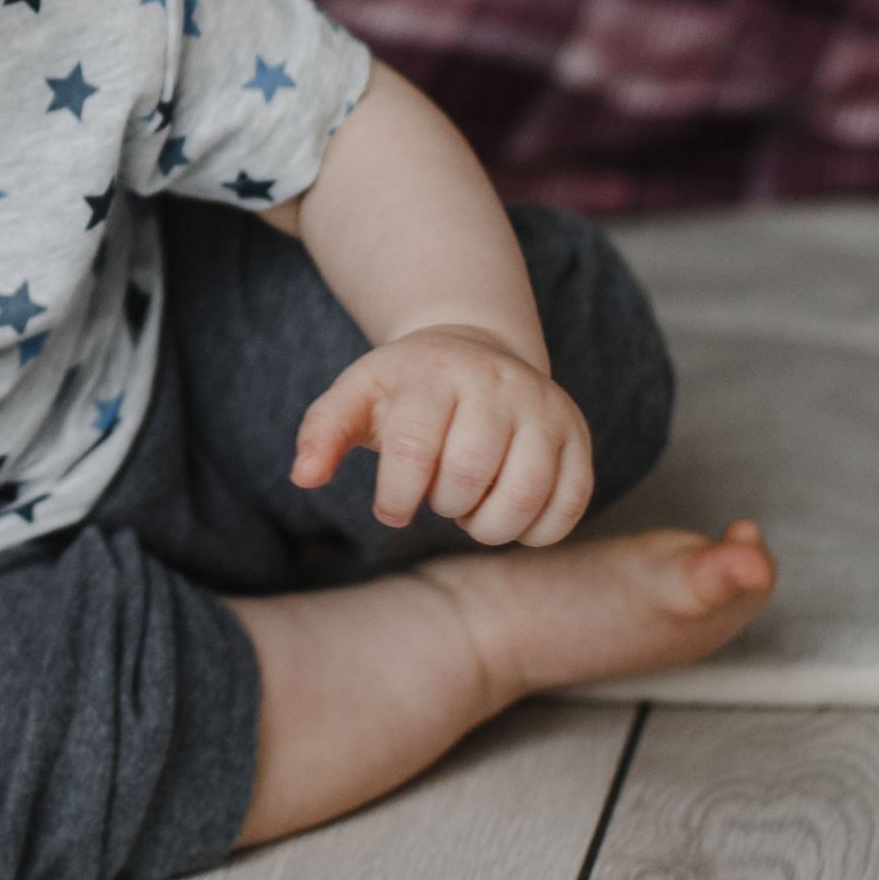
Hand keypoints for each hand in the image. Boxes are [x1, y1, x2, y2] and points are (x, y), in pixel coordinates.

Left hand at [292, 323, 593, 546]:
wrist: (476, 349)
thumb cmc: (407, 388)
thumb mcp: (358, 395)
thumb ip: (323, 431)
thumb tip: (301, 477)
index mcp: (434, 371)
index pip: (414, 446)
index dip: (396, 496)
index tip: (390, 510)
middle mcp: (496, 382)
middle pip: (470, 472)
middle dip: (445, 505)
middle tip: (439, 498)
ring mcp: (544, 407)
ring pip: (524, 493)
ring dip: (490, 526)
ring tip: (473, 509)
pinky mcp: (577, 434)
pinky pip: (572, 503)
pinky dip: (538, 530)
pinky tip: (511, 517)